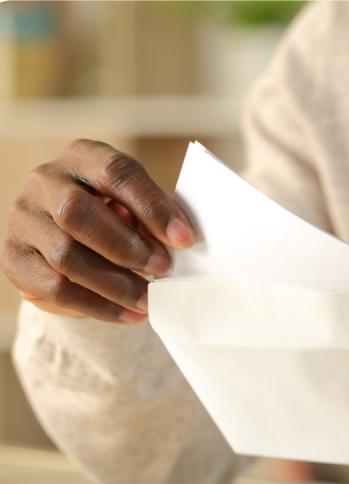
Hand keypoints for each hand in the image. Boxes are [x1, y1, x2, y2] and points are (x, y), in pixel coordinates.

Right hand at [0, 139, 195, 322]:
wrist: (69, 237)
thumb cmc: (116, 215)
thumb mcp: (137, 205)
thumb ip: (154, 217)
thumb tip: (180, 240)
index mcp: (84, 157)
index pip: (116, 172)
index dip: (153, 208)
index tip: (184, 239)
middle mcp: (46, 181)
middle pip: (78, 213)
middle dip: (127, 247)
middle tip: (162, 269)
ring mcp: (24, 219)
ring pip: (66, 256)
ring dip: (116, 284)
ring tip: (148, 299)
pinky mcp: (15, 259)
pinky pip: (56, 288)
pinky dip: (98, 306)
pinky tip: (128, 314)